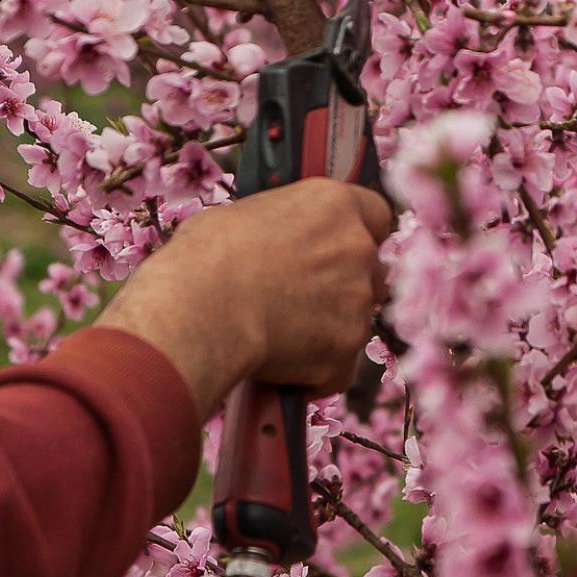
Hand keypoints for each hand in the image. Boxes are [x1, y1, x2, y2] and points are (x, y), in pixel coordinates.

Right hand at [95, 178, 393, 415]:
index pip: (376, 214)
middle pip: (372, 270)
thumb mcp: (243, 217)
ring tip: (282, 336)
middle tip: (304, 299)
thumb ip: (282, 229)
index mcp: (334, 205)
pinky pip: (339, 365)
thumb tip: (271, 244)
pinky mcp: (346, 350)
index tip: (340, 248)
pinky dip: (316, 371)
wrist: (200, 310)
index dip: (359, 233)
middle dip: (347, 286)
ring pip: (357, 320)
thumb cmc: (206, 257)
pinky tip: (281, 367)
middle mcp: (357, 249)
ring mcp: (357, 302)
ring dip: (330, 328)